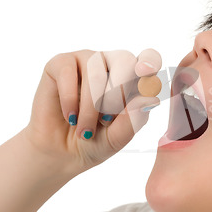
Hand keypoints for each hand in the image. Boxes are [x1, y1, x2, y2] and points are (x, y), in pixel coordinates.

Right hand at [23, 49, 161, 173]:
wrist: (62, 153)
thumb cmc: (95, 141)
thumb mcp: (118, 137)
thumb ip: (134, 119)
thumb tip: (150, 98)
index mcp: (134, 78)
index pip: (149, 58)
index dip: (150, 61)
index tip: (145, 72)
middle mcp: (113, 64)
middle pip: (124, 60)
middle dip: (117, 94)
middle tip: (106, 121)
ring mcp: (87, 60)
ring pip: (95, 72)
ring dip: (91, 106)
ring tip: (86, 130)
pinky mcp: (60, 64)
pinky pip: (68, 73)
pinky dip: (69, 100)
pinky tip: (70, 117)